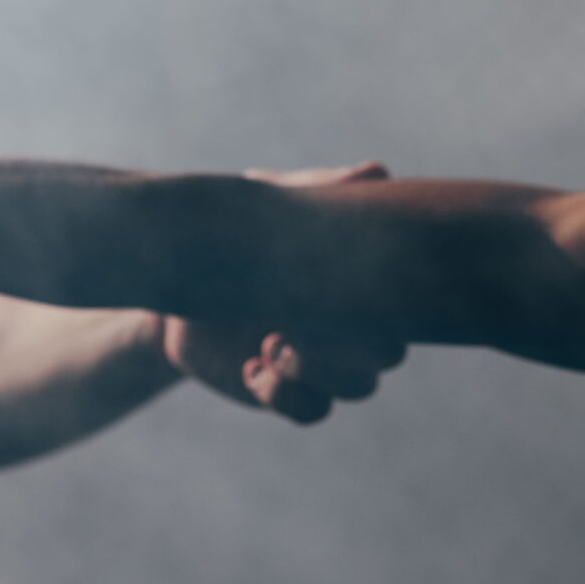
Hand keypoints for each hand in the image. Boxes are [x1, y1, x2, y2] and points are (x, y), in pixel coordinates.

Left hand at [161, 161, 409, 424]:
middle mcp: (350, 322)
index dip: (383, 304)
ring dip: (318, 371)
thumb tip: (376, 173)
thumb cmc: (238, 224)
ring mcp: (322, 359)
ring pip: (359, 387)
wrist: (177, 268)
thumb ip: (323, 187)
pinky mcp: (286, 388)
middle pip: (388, 353)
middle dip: (349, 341)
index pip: (407, 303)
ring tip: (268, 345)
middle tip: (295, 322)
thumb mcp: (274, 197)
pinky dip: (286, 394)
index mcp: (358, 278)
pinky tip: (250, 365)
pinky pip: (313, 410)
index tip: (337, 286)